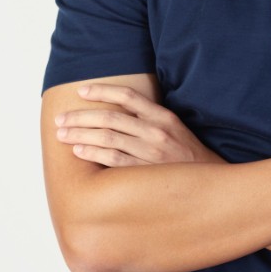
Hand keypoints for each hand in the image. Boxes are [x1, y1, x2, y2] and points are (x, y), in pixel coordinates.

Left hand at [55, 83, 224, 167]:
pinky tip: (79, 150)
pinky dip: (94, 153)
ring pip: (108, 138)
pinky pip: (113, 160)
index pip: (128, 96)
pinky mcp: (145, 173)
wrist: (209, 180)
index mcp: (163, 116)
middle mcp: (156, 131)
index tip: (81, 91)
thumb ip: (149, 117)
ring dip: (81, 134)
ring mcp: (150, 152)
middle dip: (81, 116)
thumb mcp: (173, 127)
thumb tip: (117, 110)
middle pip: (111, 117)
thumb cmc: (186, 154)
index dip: (103, 90)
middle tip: (62, 118)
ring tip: (62, 134)